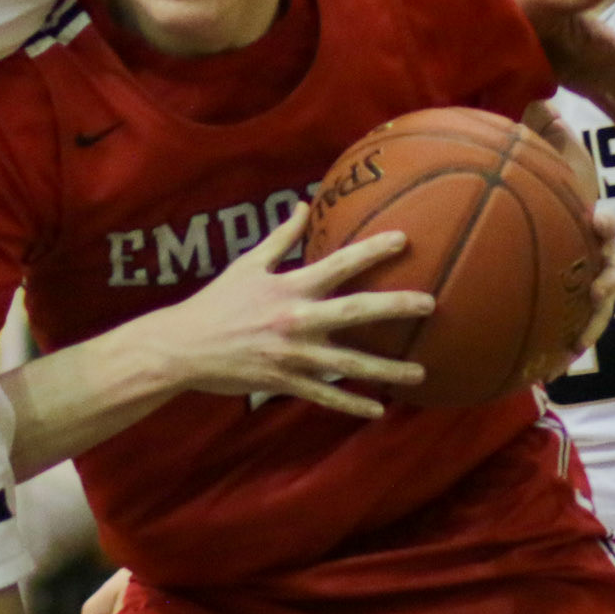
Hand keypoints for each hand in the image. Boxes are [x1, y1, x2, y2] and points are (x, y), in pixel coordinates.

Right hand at [149, 202, 433, 417]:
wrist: (184, 347)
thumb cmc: (216, 302)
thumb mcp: (248, 264)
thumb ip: (281, 236)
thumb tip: (305, 204)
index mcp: (289, 287)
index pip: (339, 264)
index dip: (372, 250)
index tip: (404, 240)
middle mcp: (296, 319)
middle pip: (355, 311)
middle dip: (395, 307)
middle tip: (430, 304)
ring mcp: (293, 355)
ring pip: (350, 364)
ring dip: (387, 370)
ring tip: (420, 372)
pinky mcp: (285, 382)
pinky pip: (326, 395)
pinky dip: (352, 404)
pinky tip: (378, 409)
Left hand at [524, 108, 614, 366]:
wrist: (528, 223)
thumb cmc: (541, 188)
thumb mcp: (543, 161)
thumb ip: (543, 133)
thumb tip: (543, 101)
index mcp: (587, 222)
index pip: (604, 222)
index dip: (605, 222)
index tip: (597, 221)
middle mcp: (593, 254)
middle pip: (612, 269)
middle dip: (609, 279)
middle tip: (597, 287)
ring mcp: (587, 283)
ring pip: (599, 307)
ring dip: (593, 323)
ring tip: (577, 341)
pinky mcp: (573, 309)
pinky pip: (576, 332)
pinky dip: (569, 349)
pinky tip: (551, 372)